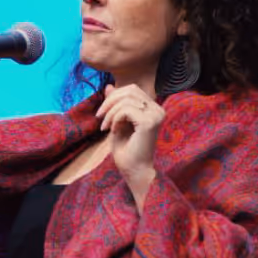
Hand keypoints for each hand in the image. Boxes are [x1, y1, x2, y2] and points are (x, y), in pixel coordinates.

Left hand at [96, 84, 163, 208]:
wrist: (134, 171)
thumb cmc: (127, 151)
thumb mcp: (116, 122)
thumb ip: (115, 104)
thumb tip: (109, 85)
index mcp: (153, 108)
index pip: (132, 90)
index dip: (114, 97)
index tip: (102, 114)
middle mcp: (158, 110)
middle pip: (130, 90)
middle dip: (110, 101)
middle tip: (99, 117)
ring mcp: (156, 115)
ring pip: (126, 99)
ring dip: (110, 112)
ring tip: (105, 127)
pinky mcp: (149, 122)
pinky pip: (125, 109)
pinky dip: (114, 118)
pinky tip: (113, 131)